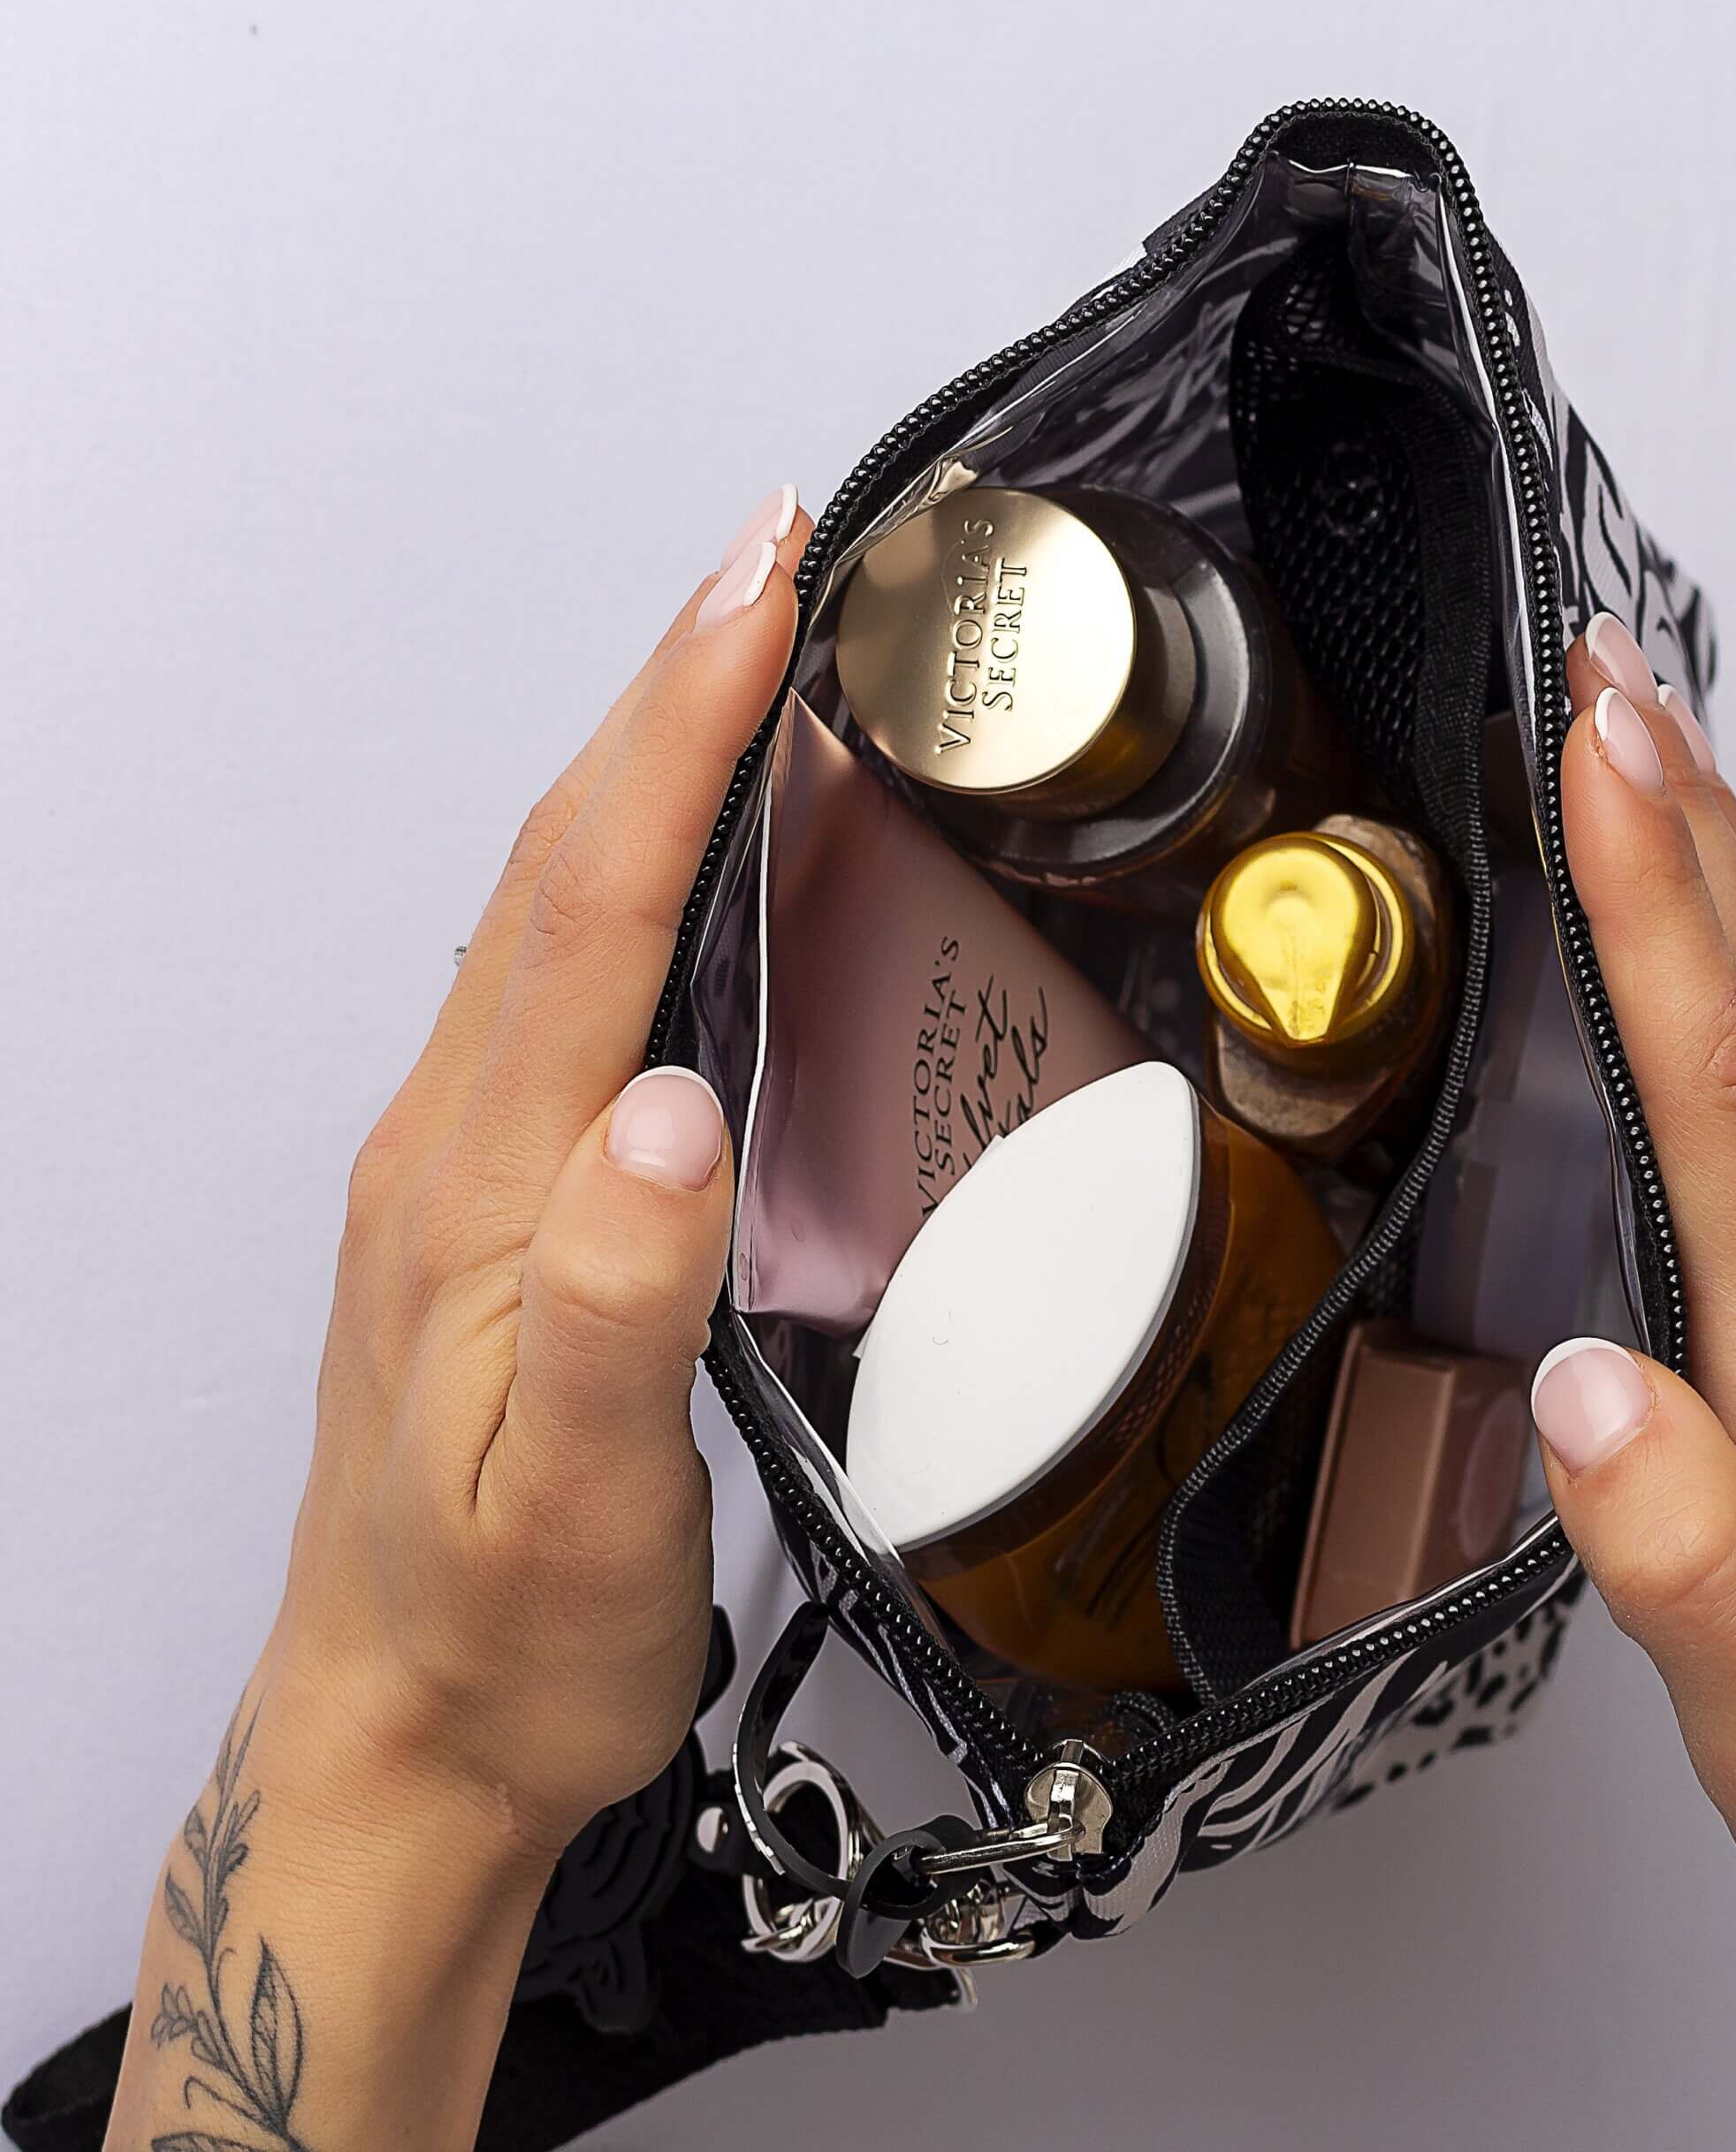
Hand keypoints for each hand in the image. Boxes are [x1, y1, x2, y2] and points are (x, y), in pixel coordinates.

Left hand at [100, 488, 807, 2151]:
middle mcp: (455, 1145)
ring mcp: (467, 1163)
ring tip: (746, 657)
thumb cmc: (501, 1638)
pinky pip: (563, 984)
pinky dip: (635, 870)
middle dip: (667, 690)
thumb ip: (617, 1304)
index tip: (758, 595)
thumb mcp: (575, 1506)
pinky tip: (694, 854)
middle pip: (561, 864)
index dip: (675, 734)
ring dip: (647, 761)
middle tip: (769, 559)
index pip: (586, 905)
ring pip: (557, 908)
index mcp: (481, 1188)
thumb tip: (668, 1111)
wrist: (401, 1741)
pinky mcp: (499, 1196)